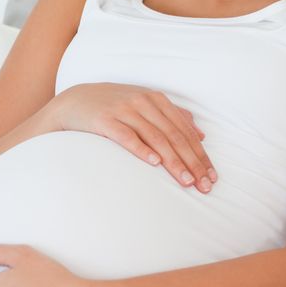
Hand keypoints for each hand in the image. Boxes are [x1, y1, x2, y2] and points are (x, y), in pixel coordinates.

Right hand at [49, 82, 216, 192]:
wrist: (74, 102)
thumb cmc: (113, 107)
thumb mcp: (144, 104)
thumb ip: (172, 115)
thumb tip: (200, 134)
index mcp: (156, 100)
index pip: (185, 131)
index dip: (200, 155)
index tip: (211, 177)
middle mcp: (143, 102)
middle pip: (174, 136)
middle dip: (192, 162)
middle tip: (204, 186)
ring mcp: (124, 110)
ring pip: (155, 138)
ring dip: (173, 161)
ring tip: (185, 181)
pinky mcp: (105, 120)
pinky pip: (127, 136)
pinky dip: (142, 149)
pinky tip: (154, 163)